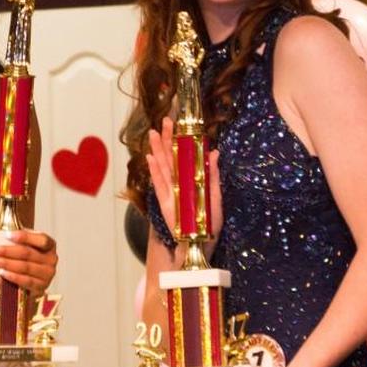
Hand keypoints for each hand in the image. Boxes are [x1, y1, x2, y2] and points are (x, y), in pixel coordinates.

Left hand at [0, 230, 57, 296]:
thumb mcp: (22, 244)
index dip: (25, 237)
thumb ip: (11, 239)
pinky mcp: (41, 288)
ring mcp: (47, 275)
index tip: (6, 235)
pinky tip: (0, 271)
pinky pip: (25, 281)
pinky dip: (12, 276)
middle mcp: (52, 260)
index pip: (41, 240)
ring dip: (4, 263)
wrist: (31, 277)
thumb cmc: (24, 256)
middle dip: (4, 250)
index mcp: (50, 245)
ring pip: (24, 267)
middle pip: (27, 253)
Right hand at [146, 117, 222, 250]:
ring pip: (163, 166)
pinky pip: (160, 183)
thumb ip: (213, 176)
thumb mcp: (216, 197)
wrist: (202, 244)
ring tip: (153, 134)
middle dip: (167, 140)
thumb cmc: (210, 223)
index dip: (179, 140)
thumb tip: (215, 153)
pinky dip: (154, 171)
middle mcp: (179, 183)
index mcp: (191, 180)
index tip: (177, 124)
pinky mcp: (166, 202)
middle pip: (171, 157)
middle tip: (165, 122)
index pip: (183, 155)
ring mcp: (171, 192)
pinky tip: (150, 158)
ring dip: (158, 150)